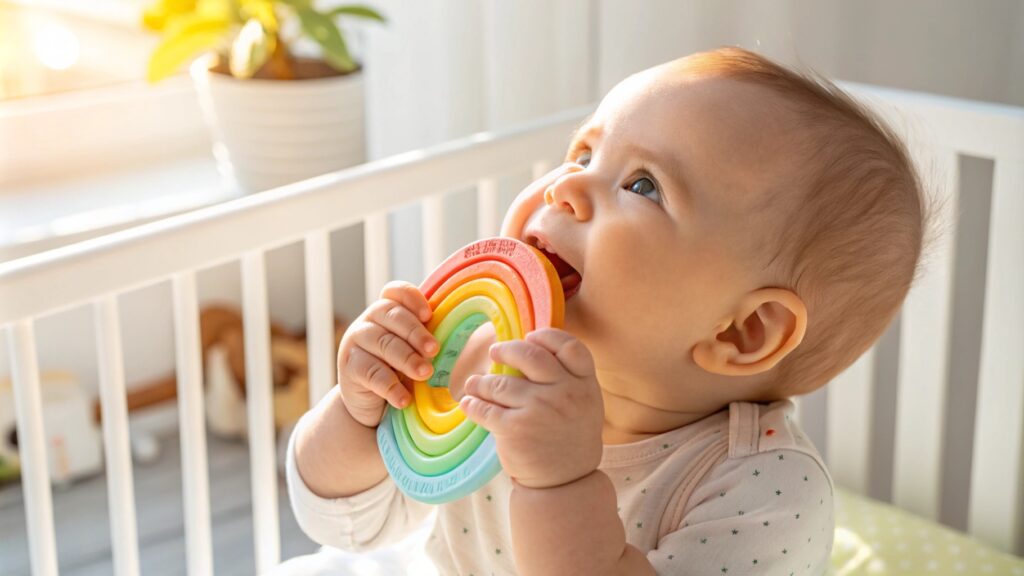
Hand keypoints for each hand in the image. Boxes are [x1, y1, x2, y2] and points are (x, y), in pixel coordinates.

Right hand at [337, 281, 438, 427]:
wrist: (371, 403)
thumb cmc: (399, 371)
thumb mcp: (413, 352)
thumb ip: (425, 340)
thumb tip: (456, 335)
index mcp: (387, 310)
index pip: (396, 292)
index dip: (412, 299)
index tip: (429, 315)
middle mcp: (369, 320)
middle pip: (392, 315)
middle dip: (416, 333)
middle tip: (434, 350)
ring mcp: (355, 341)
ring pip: (383, 343)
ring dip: (407, 359)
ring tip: (425, 374)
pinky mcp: (348, 366)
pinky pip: (371, 372)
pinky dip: (390, 387)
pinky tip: (404, 399)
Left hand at [459, 328, 603, 488]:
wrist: (566, 482)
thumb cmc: (570, 436)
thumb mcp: (584, 403)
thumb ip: (568, 377)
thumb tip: (531, 347)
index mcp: (584, 384)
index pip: (569, 347)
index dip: (547, 337)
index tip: (530, 336)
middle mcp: (564, 393)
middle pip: (530, 355)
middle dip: (507, 350)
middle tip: (495, 352)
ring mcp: (539, 410)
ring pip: (499, 383)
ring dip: (480, 382)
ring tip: (474, 384)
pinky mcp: (515, 429)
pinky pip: (485, 408)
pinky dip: (472, 403)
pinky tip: (469, 402)